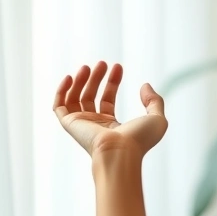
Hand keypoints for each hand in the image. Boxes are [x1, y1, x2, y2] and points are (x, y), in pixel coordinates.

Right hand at [53, 61, 167, 157]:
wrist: (121, 152)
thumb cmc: (139, 140)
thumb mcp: (156, 118)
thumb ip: (154, 101)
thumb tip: (145, 85)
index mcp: (113, 127)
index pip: (108, 99)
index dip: (112, 82)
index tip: (118, 67)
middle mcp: (95, 126)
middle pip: (90, 96)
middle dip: (96, 78)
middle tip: (102, 63)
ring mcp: (81, 125)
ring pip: (75, 98)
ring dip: (80, 81)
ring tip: (88, 66)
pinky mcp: (70, 124)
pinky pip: (59, 106)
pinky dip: (61, 91)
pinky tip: (69, 77)